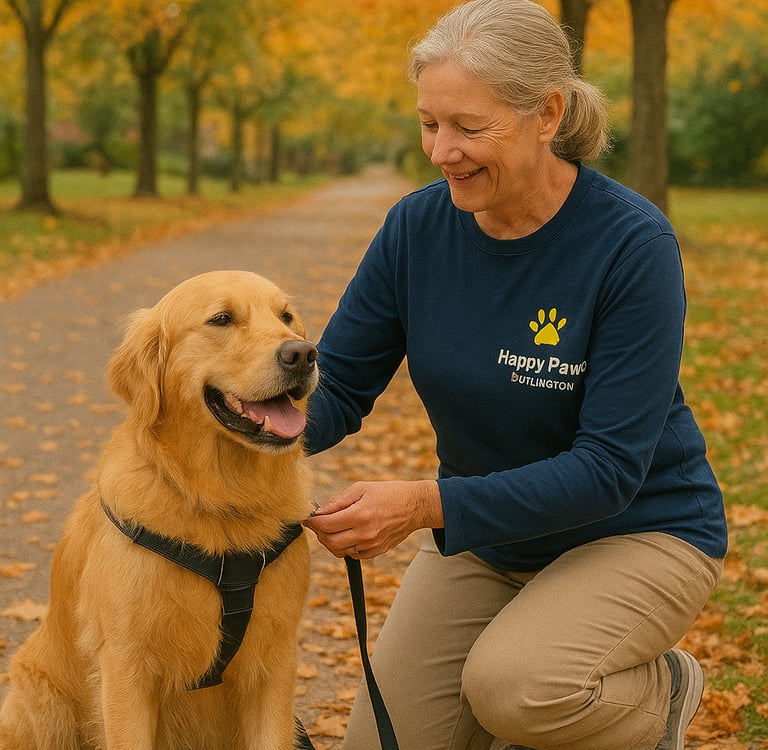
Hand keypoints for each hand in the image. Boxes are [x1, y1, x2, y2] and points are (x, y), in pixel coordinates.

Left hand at [304, 479, 441, 558]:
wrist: (415, 506)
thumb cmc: (389, 493)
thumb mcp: (362, 488)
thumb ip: (338, 501)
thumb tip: (319, 512)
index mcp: (360, 514)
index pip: (326, 525)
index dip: (312, 522)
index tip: (308, 518)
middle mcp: (365, 533)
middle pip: (330, 542)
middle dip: (319, 534)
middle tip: (319, 524)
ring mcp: (372, 545)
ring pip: (340, 551)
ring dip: (331, 541)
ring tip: (334, 528)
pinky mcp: (377, 551)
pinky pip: (353, 555)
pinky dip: (346, 547)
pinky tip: (349, 534)